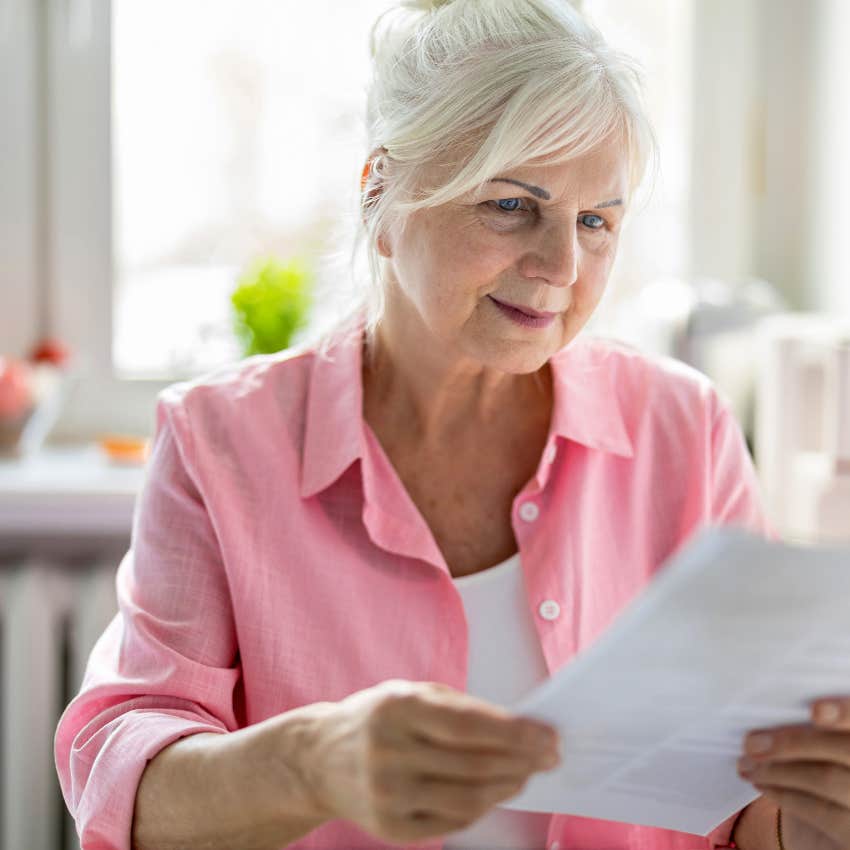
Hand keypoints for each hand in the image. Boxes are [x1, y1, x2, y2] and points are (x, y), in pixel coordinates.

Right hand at [303, 678, 561, 844]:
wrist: (319, 759)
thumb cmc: (378, 718)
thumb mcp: (410, 694)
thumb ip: (458, 708)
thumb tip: (518, 729)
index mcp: (397, 708)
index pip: (468, 725)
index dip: (513, 732)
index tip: (547, 735)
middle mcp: (389, 752)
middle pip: (473, 765)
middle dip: (520, 760)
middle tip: (549, 756)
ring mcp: (387, 794)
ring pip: (467, 799)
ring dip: (507, 787)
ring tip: (526, 774)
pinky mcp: (389, 827)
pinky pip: (451, 822)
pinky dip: (482, 807)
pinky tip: (495, 791)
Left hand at [737, 697, 849, 849]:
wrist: (830, 808)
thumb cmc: (818, 754)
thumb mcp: (817, 734)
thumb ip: (811, 720)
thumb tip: (770, 704)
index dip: (845, 712)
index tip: (816, 711)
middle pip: (845, 749)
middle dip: (794, 744)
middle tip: (751, 743)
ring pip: (827, 779)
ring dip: (777, 770)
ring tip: (745, 763)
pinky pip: (821, 812)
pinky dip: (784, 794)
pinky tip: (760, 782)